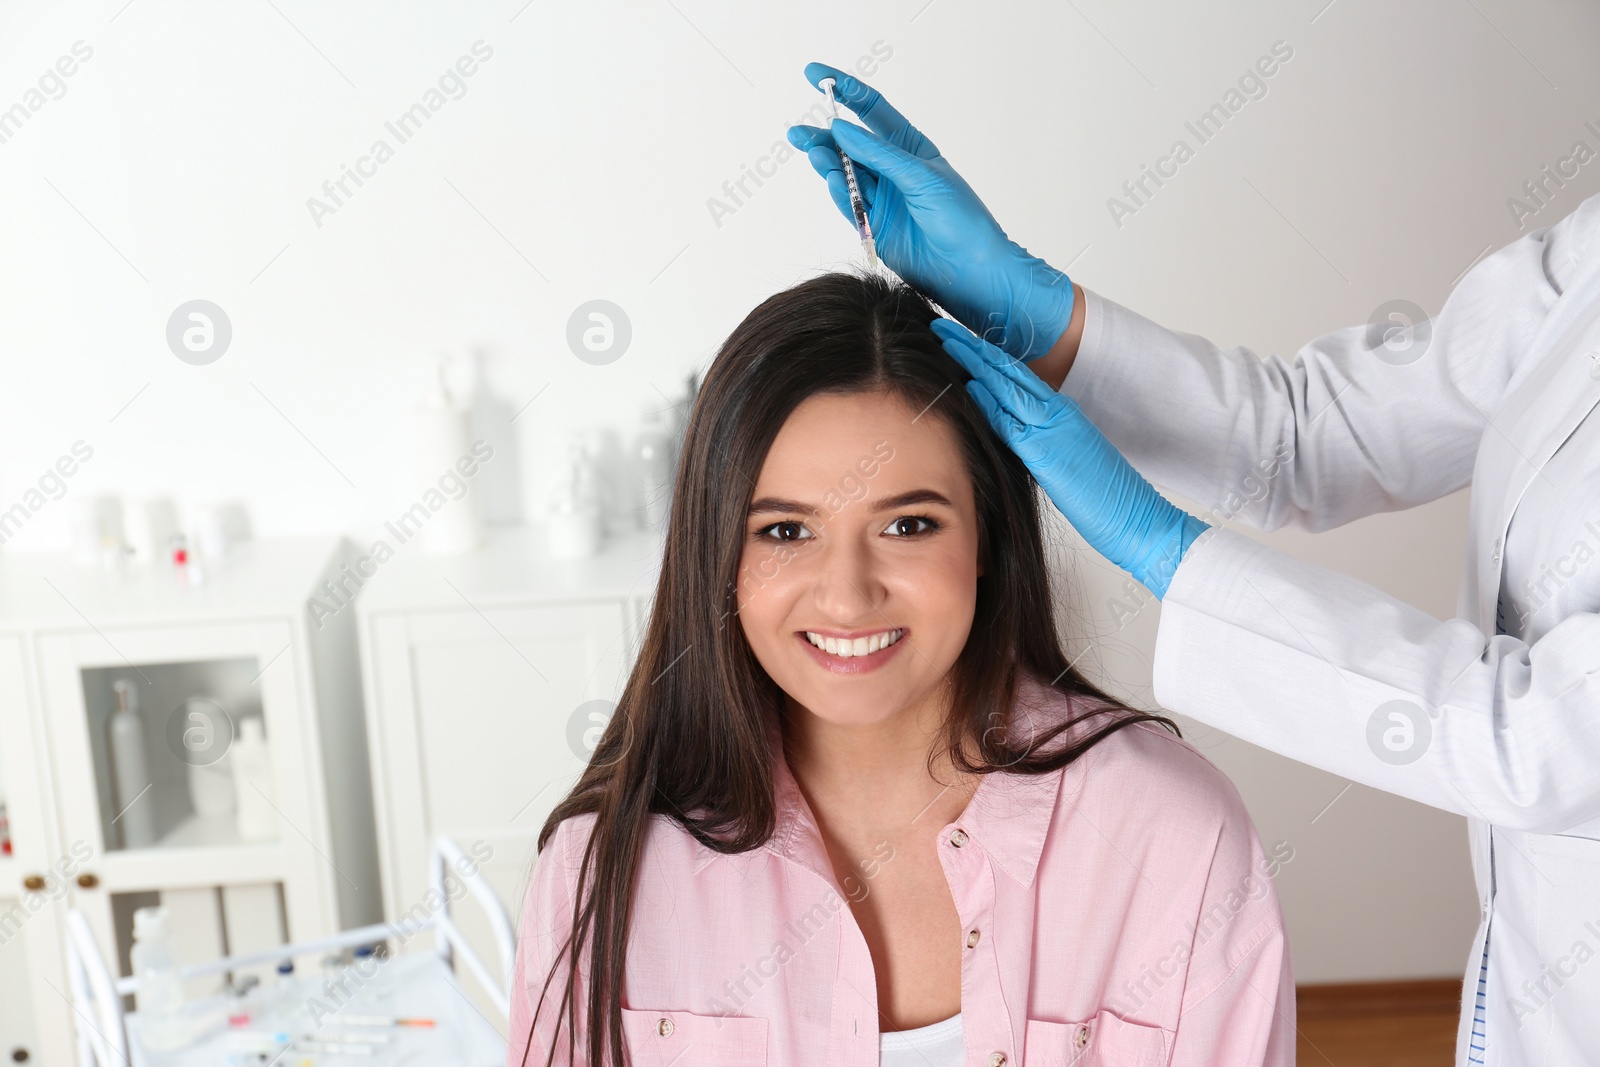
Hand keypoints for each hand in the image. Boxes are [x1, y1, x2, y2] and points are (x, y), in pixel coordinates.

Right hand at [788, 62, 1074, 361]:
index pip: (871, 109)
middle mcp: (891, 170)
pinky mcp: (873, 227)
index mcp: (909, 147)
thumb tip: (840, 129)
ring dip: (828, 164)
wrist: (971, 270)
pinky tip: (831, 180)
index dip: (843, 90)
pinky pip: (848, 205)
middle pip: (849, 144)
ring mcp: (880, 198)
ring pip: (844, 174)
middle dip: (822, 136)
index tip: (814, 75)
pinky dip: (838, 192)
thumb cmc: (961, 219)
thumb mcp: (921, 176)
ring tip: (816, 155)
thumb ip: (879, 154)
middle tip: (799, 134)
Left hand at [929, 316, 1209, 598]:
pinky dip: (990, 401)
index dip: (987, 356)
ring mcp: (1053, 428)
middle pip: (1008, 370)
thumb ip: (1041, 445)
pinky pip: (1013, 422)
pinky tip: (968, 384)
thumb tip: (1014, 443)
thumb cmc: (1106, 498)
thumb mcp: (1069, 462)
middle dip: (973, 347)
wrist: (1137, 517)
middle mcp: (1057, 412)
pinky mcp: (1048, 452)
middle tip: (943, 327)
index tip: (961, 341)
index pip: (1018, 376)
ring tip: (946, 339)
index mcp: (1062, 413)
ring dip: (974, 361)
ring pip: (1007, 384)